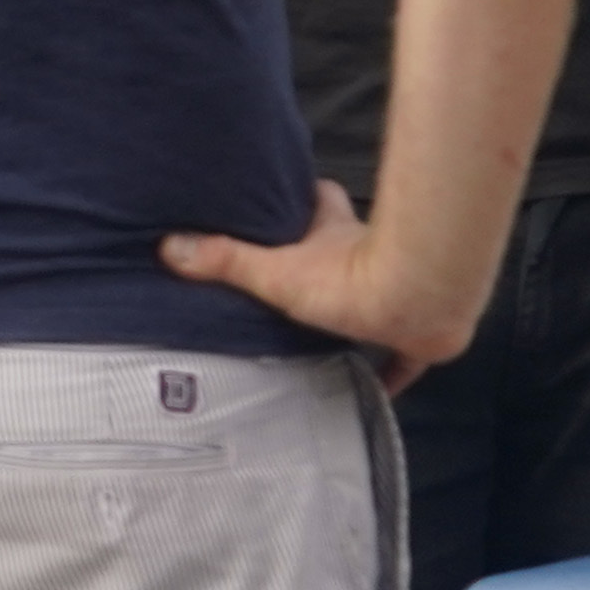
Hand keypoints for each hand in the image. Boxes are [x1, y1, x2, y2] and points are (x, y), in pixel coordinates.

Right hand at [163, 179, 475, 388]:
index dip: (307, 197)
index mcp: (333, 232)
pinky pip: (404, 360)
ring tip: (328, 331)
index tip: (291, 200)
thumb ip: (226, 260)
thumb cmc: (349, 282)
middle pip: (348, 243)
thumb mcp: (275, 274)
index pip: (320, 198)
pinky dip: (392, 375)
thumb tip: (170, 246)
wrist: (420, 303)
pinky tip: (378, 393)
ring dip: (361, 307)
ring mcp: (398, 293)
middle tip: (302, 269)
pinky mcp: (418, 337)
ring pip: (378, 293)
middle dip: (331, 248)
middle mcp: (368, 256)